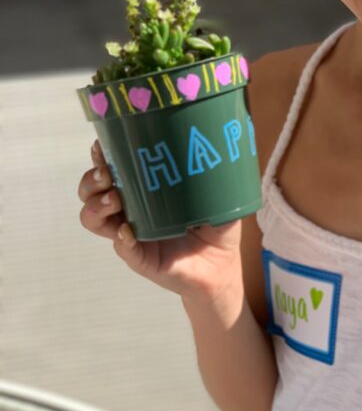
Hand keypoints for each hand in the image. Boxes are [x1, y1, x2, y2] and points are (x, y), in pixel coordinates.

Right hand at [78, 139, 243, 305]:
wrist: (221, 265)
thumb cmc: (214, 225)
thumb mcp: (216, 194)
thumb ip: (215, 174)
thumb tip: (221, 146)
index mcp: (140, 191)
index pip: (110, 169)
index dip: (101, 156)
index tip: (101, 144)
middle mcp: (129, 211)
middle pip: (91, 193)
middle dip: (91, 181)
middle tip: (106, 174)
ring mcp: (131, 235)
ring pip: (94, 220)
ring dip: (96, 207)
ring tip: (113, 200)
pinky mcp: (141, 259)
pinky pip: (124, 249)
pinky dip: (122, 240)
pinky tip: (128, 232)